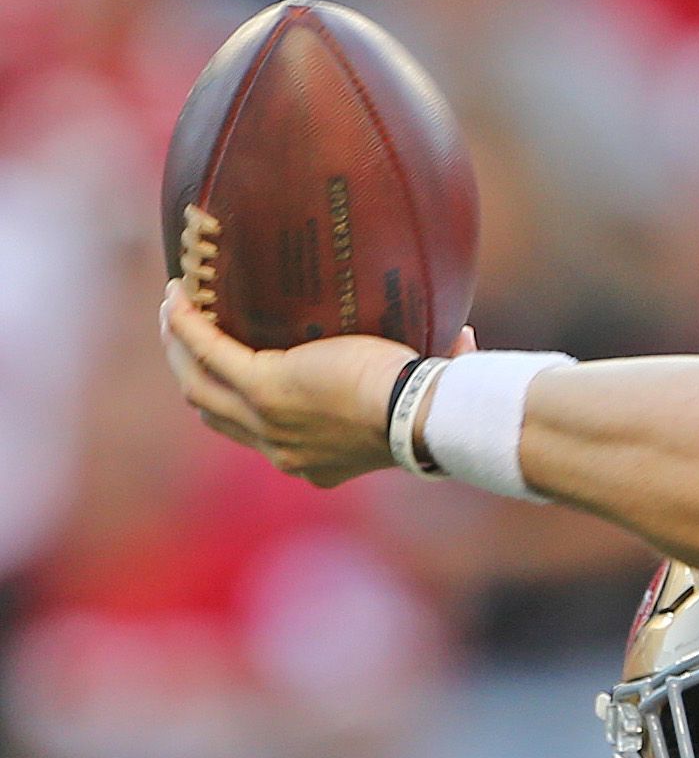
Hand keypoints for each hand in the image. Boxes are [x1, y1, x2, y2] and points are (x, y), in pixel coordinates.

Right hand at [159, 281, 472, 486]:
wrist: (421, 416)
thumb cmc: (430, 409)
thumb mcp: (414, 403)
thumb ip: (429, 370)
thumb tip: (464, 337)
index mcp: (313, 462)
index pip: (258, 436)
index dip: (235, 405)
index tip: (230, 370)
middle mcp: (282, 450)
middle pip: (215, 413)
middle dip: (192, 373)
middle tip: (185, 334)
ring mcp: (267, 422)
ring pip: (199, 385)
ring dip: (179, 346)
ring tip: (174, 308)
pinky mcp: (264, 388)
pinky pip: (209, 350)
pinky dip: (188, 325)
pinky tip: (178, 296)